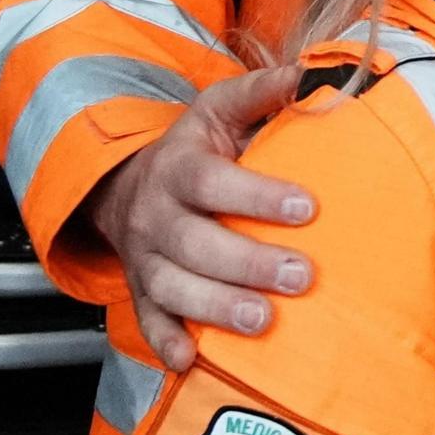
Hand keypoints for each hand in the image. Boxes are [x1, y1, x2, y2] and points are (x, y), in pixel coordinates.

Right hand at [74, 65, 312, 369]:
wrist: (128, 187)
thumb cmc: (194, 150)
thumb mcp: (217, 110)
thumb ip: (258, 94)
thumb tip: (303, 73)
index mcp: (177, 167)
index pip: (210, 181)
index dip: (255, 195)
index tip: (306, 207)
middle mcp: (154, 216)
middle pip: (194, 242)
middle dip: (246, 262)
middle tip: (300, 276)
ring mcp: (144, 259)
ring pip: (172, 286)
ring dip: (215, 307)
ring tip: (261, 320)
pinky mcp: (141, 293)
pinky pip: (147, 321)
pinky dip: (164, 343)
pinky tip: (189, 362)